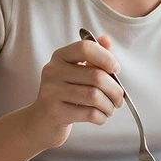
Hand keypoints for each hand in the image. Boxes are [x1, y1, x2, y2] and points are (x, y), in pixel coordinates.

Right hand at [28, 35, 125, 149]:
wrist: (41, 120)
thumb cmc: (65, 93)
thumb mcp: (76, 71)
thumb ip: (93, 55)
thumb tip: (106, 39)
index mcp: (60, 56)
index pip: (86, 48)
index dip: (106, 58)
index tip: (115, 70)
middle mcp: (53, 71)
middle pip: (96, 76)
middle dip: (115, 89)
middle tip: (119, 98)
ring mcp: (52, 92)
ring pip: (94, 96)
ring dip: (109, 105)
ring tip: (110, 108)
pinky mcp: (55, 112)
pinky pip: (89, 113)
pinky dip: (101, 117)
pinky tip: (100, 116)